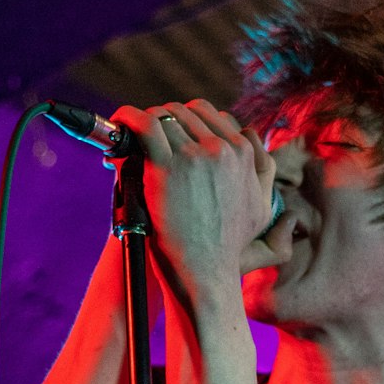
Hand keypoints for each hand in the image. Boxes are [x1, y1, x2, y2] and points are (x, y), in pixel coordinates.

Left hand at [108, 99, 294, 296]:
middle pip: (184, 112)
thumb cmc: (229, 245)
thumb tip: (250, 133)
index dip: (187, 120)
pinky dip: (128, 119)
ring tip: (132, 139)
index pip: (210, 114)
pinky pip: (144, 126)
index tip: (172, 132)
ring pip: (164, 117)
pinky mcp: (165, 167)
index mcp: (244, 153)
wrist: (205, 271)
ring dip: (145, 124)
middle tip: (148, 138)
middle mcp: (221, 149)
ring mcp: (193, 156)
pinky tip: (120, 123)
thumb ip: (263, 170)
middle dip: (165, 120)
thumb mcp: (262, 207)